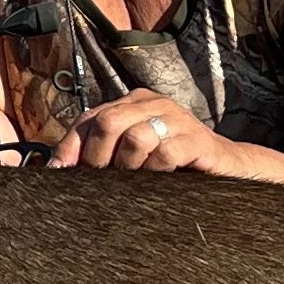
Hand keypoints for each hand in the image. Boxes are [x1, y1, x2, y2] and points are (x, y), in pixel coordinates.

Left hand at [51, 91, 229, 178]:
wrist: (226, 166)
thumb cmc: (174, 162)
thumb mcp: (134, 154)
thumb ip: (102, 153)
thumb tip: (57, 169)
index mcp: (134, 102)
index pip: (90, 117)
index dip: (71, 146)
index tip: (60, 172)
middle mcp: (154, 104)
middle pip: (109, 122)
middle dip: (97, 157)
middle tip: (100, 181)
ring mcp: (177, 119)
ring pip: (134, 137)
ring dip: (127, 167)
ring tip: (133, 181)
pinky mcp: (195, 140)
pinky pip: (163, 153)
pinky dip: (154, 171)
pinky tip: (158, 181)